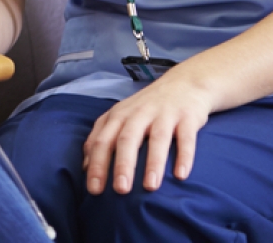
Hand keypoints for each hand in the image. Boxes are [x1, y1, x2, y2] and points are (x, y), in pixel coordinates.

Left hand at [83, 74, 213, 193]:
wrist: (184, 82)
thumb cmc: (147, 106)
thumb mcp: (120, 115)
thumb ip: (102, 137)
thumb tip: (84, 166)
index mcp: (119, 115)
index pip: (102, 140)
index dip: (97, 164)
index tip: (94, 190)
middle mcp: (139, 113)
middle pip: (127, 139)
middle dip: (122, 165)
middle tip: (120, 190)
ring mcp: (164, 114)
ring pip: (157, 139)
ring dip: (153, 163)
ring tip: (150, 187)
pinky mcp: (187, 117)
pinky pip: (186, 138)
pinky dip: (184, 156)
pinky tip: (181, 175)